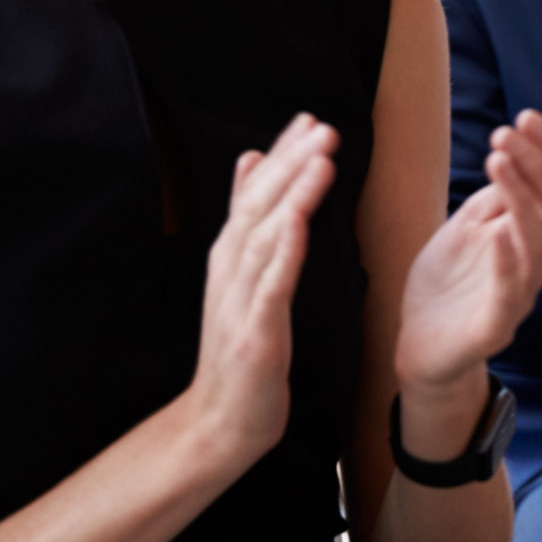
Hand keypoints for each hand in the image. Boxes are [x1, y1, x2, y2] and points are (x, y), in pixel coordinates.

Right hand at [187, 114, 337, 467]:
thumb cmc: (240, 351)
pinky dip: (284, 251)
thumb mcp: (242, 280)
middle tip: (322, 125)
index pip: (256, 195)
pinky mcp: (254, 333)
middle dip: (291, 162)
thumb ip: (247, 224)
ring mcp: (240, 300)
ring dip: (292, 193)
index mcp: (232, 258)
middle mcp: (231, 271)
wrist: (219, 423)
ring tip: (321, 157)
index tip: (310, 118)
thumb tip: (250, 162)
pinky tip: (300, 223)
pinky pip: (270, 285)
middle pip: (260, 205)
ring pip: (265, 236)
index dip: (282, 156)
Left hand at [397, 111, 541, 392]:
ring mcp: (519, 295)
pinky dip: (507, 260)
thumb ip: (496, 195)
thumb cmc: (449, 284)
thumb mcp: (468, 225)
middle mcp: (537, 263)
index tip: (527, 117)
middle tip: (508, 133)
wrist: (422, 345)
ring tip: (497, 161)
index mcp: (536, 235)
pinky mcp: (495, 326)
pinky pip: (511, 293)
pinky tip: (494, 232)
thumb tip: (516, 151)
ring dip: (525, 197)